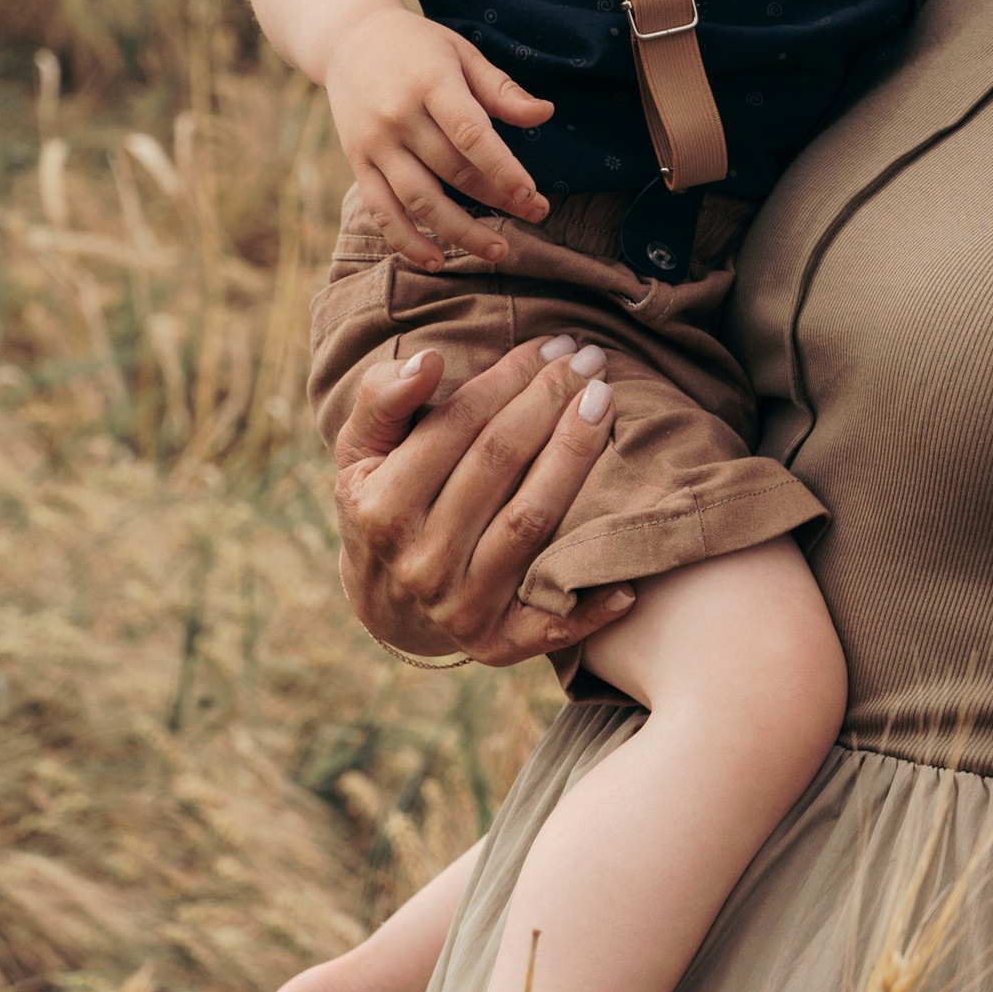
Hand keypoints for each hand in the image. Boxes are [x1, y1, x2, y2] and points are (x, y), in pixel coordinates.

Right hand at [323, 2, 553, 267]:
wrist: (348, 39)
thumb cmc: (417, 46)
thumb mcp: (461, 52)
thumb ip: (501, 89)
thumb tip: (546, 115)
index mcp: (430, 83)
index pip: (470, 134)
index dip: (502, 169)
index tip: (531, 195)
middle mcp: (399, 116)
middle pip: (452, 171)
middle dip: (497, 199)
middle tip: (537, 215)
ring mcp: (375, 143)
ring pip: (419, 200)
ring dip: (459, 232)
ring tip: (497, 251)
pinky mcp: (357, 163)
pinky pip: (381, 211)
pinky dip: (406, 240)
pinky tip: (436, 259)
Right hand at [333, 335, 637, 667]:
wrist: (384, 600)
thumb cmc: (383, 500)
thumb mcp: (361, 450)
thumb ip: (382, 399)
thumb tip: (430, 361)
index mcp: (380, 509)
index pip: (456, 426)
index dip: (508, 378)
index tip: (551, 345)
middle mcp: (419, 562)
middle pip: (499, 465)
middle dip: (549, 401)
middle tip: (591, 359)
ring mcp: (459, 608)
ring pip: (531, 521)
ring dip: (575, 457)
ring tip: (605, 404)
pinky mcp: (495, 646)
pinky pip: (551, 625)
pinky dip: (592, 604)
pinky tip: (631, 572)